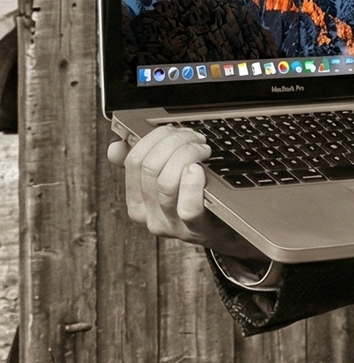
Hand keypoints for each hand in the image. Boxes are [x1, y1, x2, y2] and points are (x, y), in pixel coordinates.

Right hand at [108, 127, 219, 243]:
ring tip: (204, 150)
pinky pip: (187, 208)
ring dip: (186, 156)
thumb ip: (142, 165)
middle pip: (150, 168)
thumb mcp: (167, 183)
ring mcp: (171, 225)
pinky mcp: (196, 231)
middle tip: (196, 137)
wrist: (228, 232)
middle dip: (175, 142)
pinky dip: (192, 185)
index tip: (174, 129)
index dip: (155, 138)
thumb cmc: (198, 202)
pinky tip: (199, 170)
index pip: (133, 161)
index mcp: (136, 201)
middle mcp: (148, 216)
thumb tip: (116, 147)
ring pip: (165, 183)